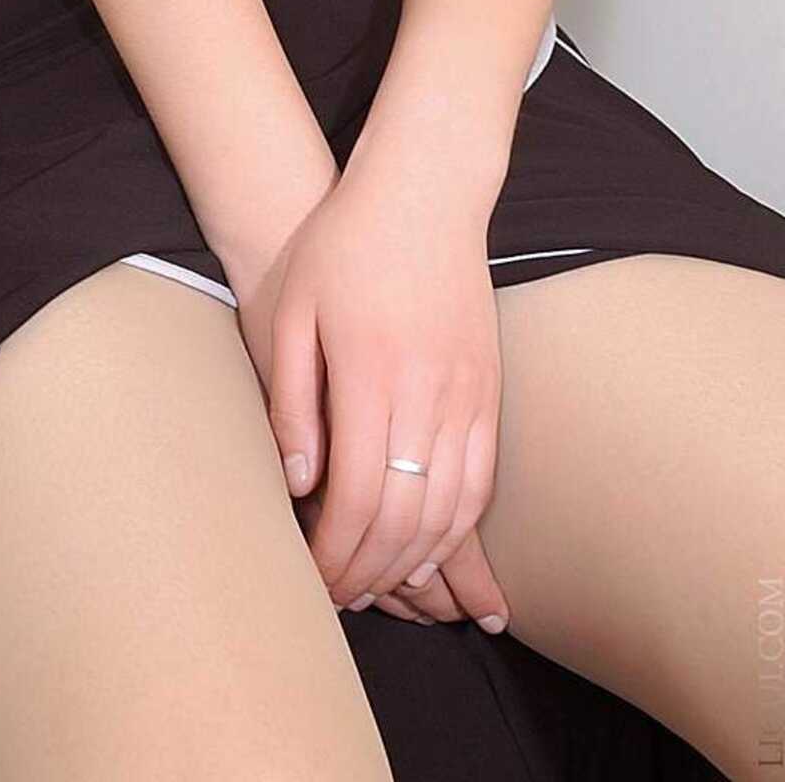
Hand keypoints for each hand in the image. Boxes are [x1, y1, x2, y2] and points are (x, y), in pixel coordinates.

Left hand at [260, 157, 512, 629]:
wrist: (424, 187)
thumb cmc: (343, 242)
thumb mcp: (294, 310)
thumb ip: (294, 400)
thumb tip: (301, 484)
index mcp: (372, 374)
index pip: (358, 497)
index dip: (334, 552)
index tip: (311, 577)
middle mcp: (429, 391)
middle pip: (407, 518)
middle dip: (370, 571)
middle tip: (338, 597)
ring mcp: (469, 391)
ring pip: (452, 509)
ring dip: (415, 561)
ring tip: (377, 585)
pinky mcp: (490, 387)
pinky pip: (482, 480)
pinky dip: (458, 528)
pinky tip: (431, 550)